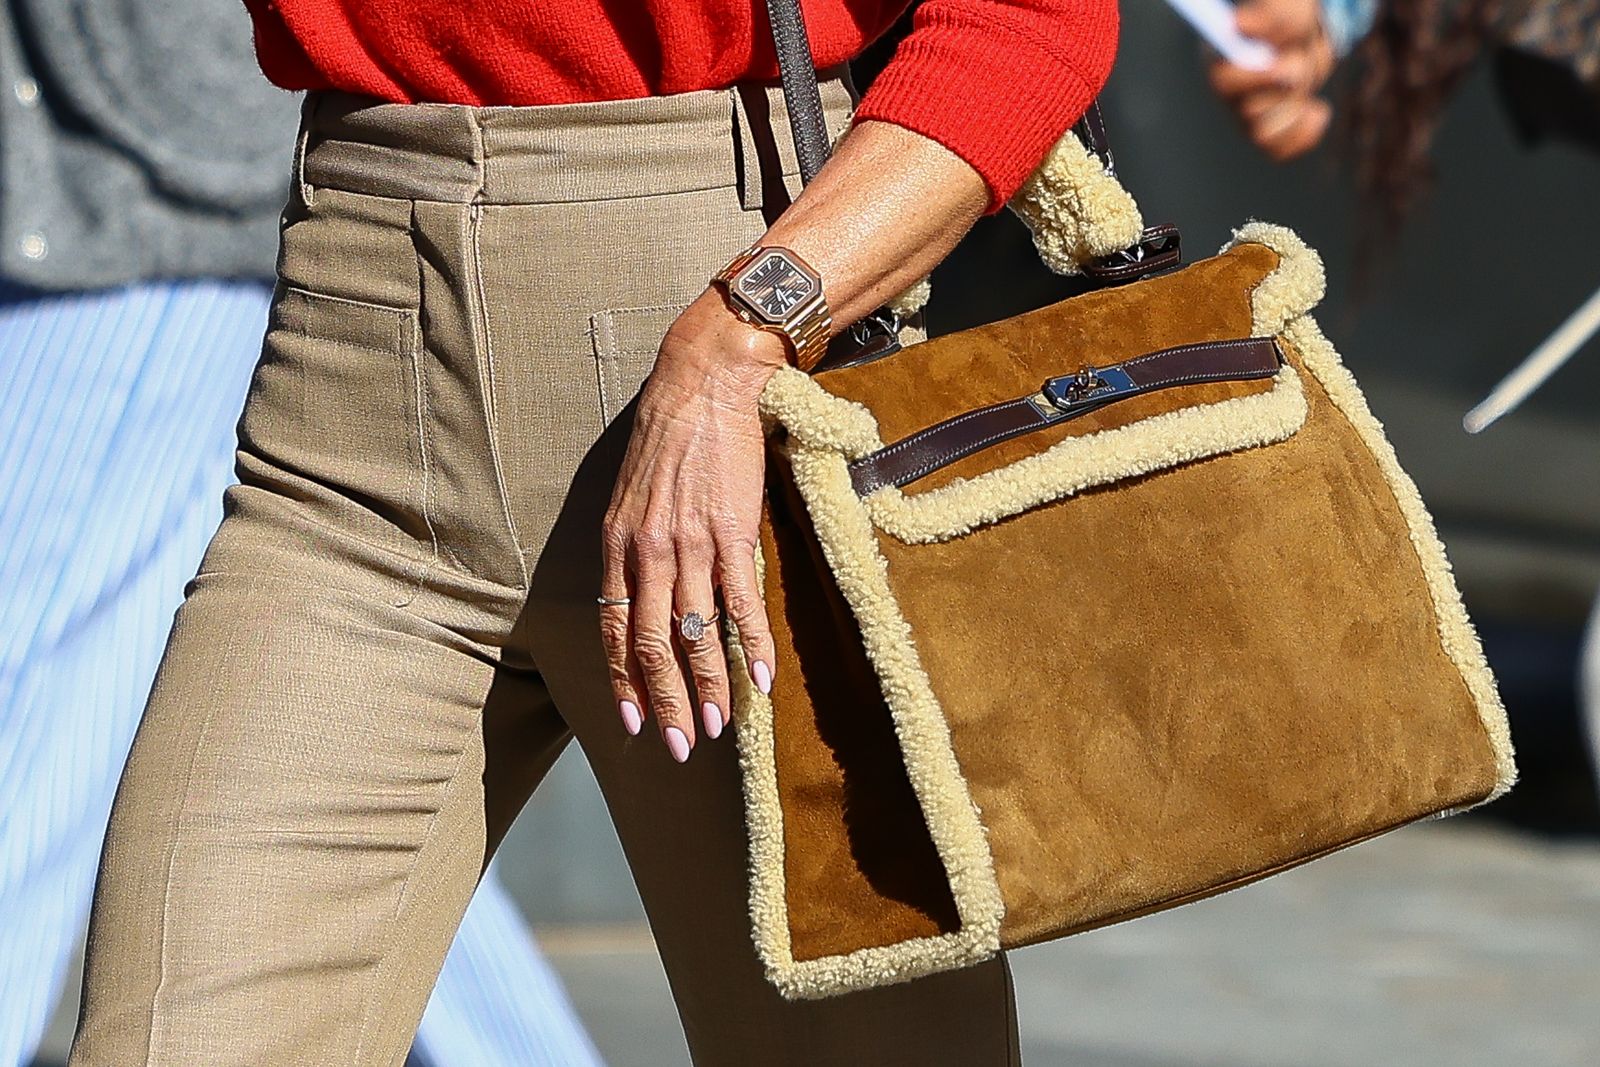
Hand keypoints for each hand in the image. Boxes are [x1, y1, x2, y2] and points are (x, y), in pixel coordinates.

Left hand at [598, 292, 784, 761]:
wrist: (704, 383)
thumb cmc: (666, 434)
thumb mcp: (628, 494)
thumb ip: (630, 547)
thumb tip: (635, 590)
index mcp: (617, 546)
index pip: (613, 630)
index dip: (622, 682)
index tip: (632, 723)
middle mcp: (648, 552)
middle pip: (650, 645)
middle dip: (663, 702)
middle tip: (676, 747)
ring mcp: (692, 545)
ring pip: (696, 633)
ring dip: (707, 687)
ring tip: (716, 728)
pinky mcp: (734, 532)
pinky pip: (742, 602)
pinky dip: (753, 646)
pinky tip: (762, 680)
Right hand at [1208, 0, 1336, 160]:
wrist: (1302, 37)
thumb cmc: (1289, 19)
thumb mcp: (1287, 9)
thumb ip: (1269, 16)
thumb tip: (1240, 24)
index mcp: (1222, 61)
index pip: (1224, 82)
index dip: (1254, 80)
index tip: (1280, 68)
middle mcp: (1228, 94)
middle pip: (1249, 112)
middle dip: (1287, 88)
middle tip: (1299, 64)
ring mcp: (1244, 117)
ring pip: (1263, 135)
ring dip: (1294, 110)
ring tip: (1306, 89)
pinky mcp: (1265, 133)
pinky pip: (1278, 151)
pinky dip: (1304, 134)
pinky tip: (1316, 110)